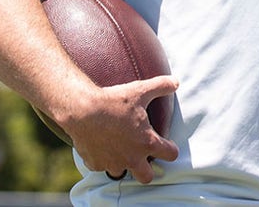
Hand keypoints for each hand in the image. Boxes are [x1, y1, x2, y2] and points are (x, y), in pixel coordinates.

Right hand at [59, 75, 179, 183]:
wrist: (82, 110)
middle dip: (148, 169)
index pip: (171, 155)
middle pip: (147, 177)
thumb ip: (162, 86)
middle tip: (144, 156)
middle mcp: (131, 158)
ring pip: (122, 172)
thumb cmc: (113, 101)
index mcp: (147, 143)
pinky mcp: (95, 164)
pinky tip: (102, 146)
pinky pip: (101, 166)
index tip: (167, 144)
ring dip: (123, 164)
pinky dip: (103, 159)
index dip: (171, 149)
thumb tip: (176, 82)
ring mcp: (112, 163)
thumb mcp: (141, 90)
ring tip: (120, 149)